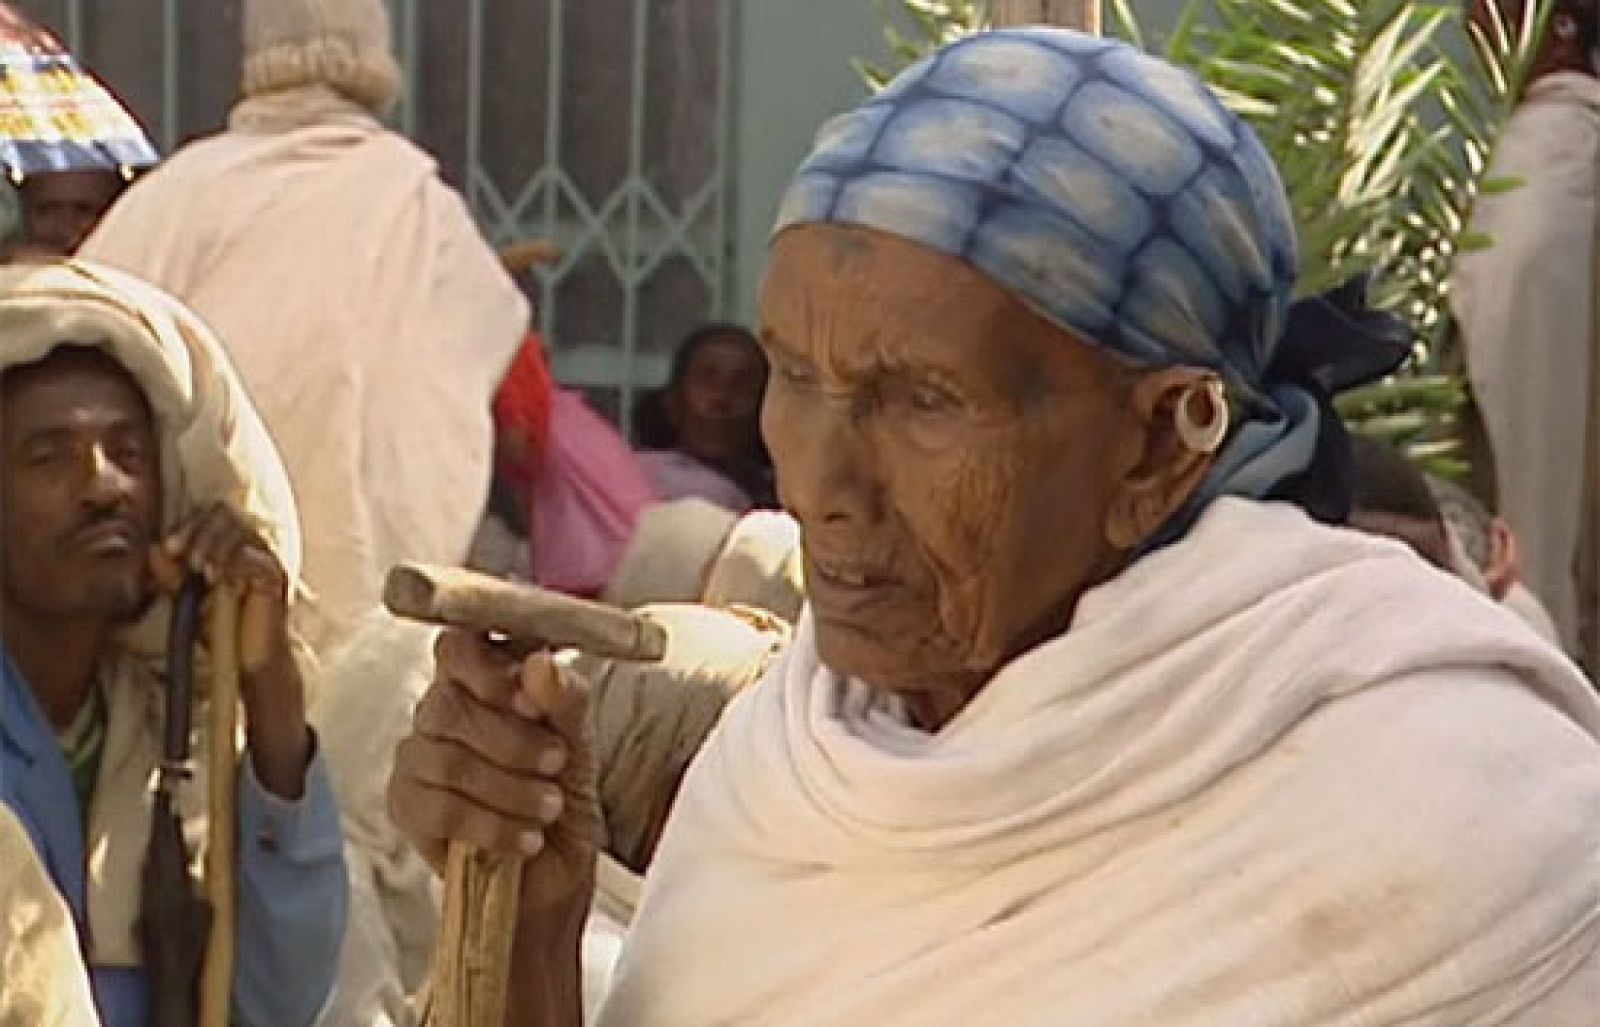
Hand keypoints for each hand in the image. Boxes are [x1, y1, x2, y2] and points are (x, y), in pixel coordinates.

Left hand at [150, 502, 291, 679]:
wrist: (242, 660)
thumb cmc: (217, 627)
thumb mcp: (184, 597)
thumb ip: (169, 575)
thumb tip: (155, 550)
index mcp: (227, 542)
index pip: (210, 513)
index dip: (187, 525)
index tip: (169, 548)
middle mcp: (249, 543)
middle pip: (226, 513)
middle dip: (199, 533)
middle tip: (185, 560)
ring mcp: (264, 557)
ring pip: (240, 529)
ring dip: (214, 547)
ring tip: (201, 572)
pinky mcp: (275, 575)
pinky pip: (254, 557)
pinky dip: (233, 564)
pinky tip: (219, 580)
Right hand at [389, 631, 600, 916]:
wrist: (554, 871)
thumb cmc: (562, 792)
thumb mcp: (580, 743)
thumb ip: (565, 700)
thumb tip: (540, 662)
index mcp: (480, 679)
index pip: (457, 645)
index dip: (486, 668)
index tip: (530, 701)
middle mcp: (439, 710)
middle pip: (450, 705)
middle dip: (514, 742)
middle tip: (556, 764)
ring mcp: (416, 758)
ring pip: (447, 761)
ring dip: (510, 789)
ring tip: (548, 809)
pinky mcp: (407, 807)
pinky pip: (437, 809)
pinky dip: (490, 826)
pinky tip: (524, 839)